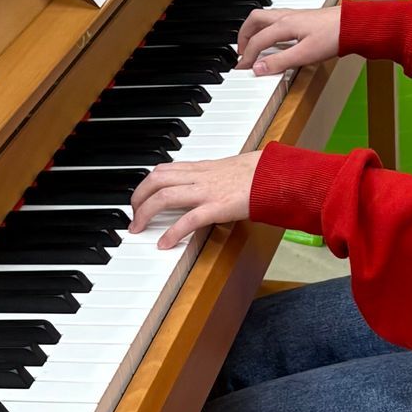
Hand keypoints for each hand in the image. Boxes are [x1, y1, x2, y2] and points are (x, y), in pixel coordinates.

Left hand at [129, 152, 259, 250]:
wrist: (278, 174)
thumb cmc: (261, 173)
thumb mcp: (232, 169)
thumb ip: (215, 176)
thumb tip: (208, 183)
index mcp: (203, 167)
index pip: (164, 169)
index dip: (146, 183)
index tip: (140, 197)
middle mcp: (201, 176)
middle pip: (156, 179)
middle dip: (138, 197)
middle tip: (133, 214)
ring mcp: (208, 191)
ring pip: (165, 196)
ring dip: (145, 212)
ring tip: (138, 228)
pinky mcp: (218, 207)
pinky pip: (188, 219)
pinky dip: (172, 232)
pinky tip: (164, 244)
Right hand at [237, 5, 341, 74]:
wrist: (354, 24)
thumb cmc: (334, 36)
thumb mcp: (304, 54)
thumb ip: (279, 61)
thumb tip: (258, 68)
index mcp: (283, 24)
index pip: (257, 40)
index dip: (247, 56)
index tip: (242, 67)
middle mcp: (286, 16)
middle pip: (254, 20)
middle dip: (244, 35)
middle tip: (241, 51)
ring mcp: (294, 14)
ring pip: (264, 17)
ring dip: (254, 30)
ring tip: (252, 44)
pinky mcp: (302, 17)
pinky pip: (275, 18)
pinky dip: (267, 28)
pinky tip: (274, 37)